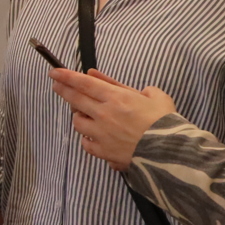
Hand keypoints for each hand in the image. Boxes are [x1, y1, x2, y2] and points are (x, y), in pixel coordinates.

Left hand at [49, 68, 177, 171]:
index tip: (54, 72)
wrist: (170, 153)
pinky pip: (86, 144)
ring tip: (81, 113)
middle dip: (63, 90)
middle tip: (56, 85)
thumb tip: (116, 83)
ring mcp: (100, 134)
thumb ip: (132, 88)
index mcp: (116, 98)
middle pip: (76, 100)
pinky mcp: (103, 152)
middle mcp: (103, 114)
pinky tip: (91, 136)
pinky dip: (87, 139)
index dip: (67, 77)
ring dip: (78, 116)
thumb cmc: (165, 122)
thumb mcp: (155, 96)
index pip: (84, 84)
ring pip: (78, 122)